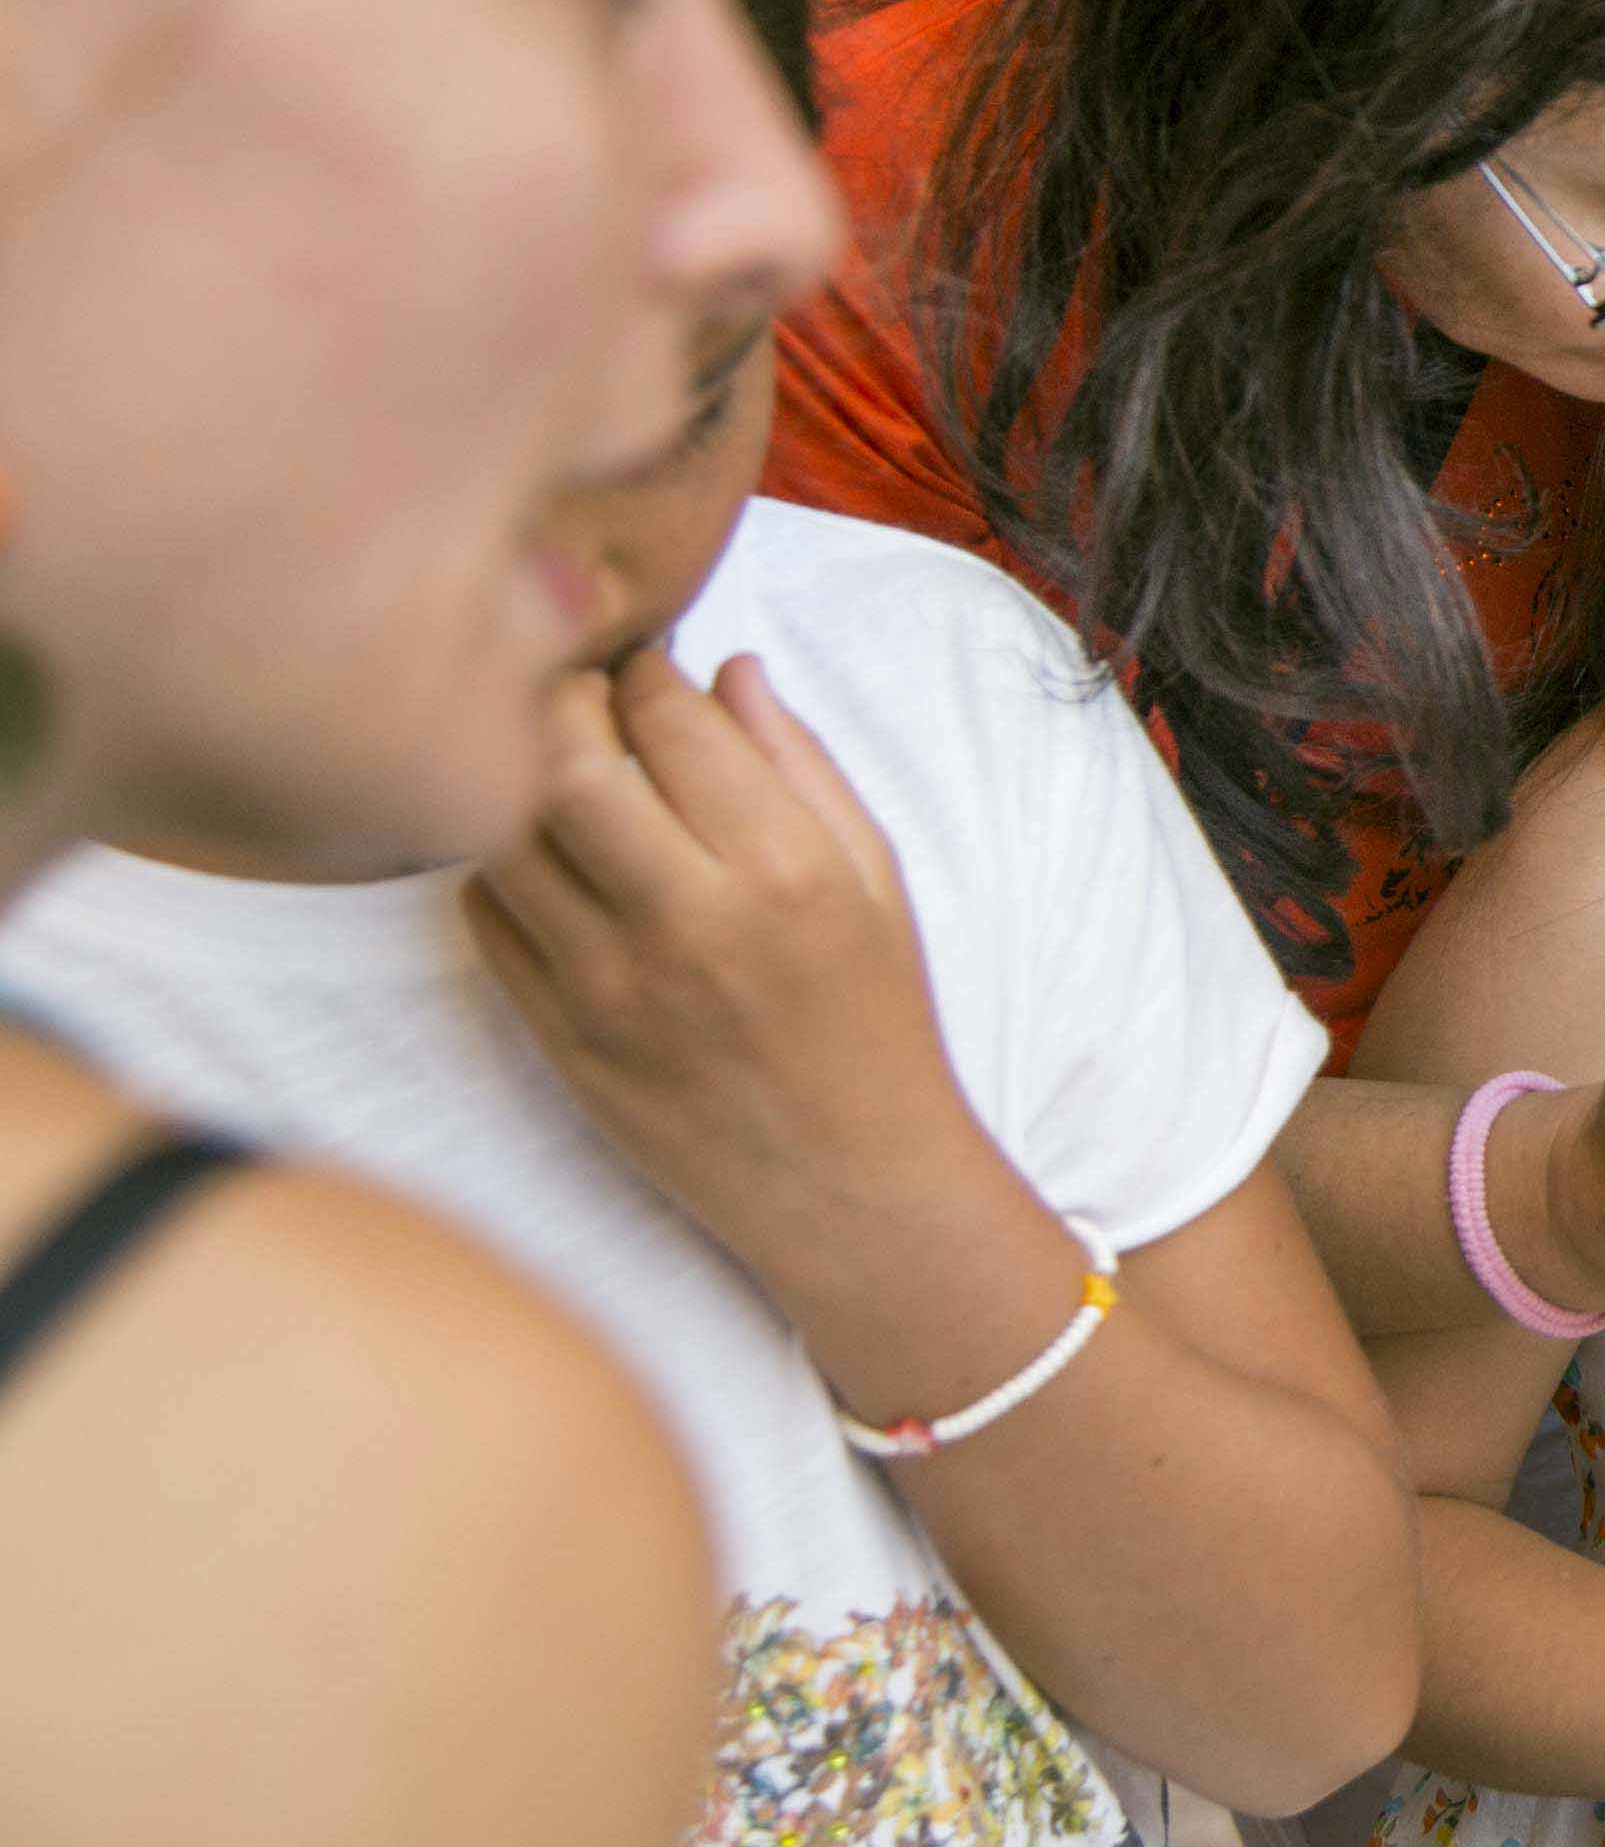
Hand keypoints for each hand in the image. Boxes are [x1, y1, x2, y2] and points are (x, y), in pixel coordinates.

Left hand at [465, 649, 1001, 1271]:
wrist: (849, 1183)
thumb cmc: (876, 1023)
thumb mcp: (878, 882)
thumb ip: (802, 768)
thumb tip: (728, 671)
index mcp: (785, 872)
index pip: (672, 720)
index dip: (647, 669)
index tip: (648, 663)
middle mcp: (689, 922)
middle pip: (561, 760)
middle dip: (560, 700)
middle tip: (580, 696)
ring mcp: (609, 986)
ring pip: (504, 833)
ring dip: (515, 779)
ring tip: (554, 772)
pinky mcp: (558, 1037)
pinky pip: (485, 917)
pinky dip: (502, 866)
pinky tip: (549, 860)